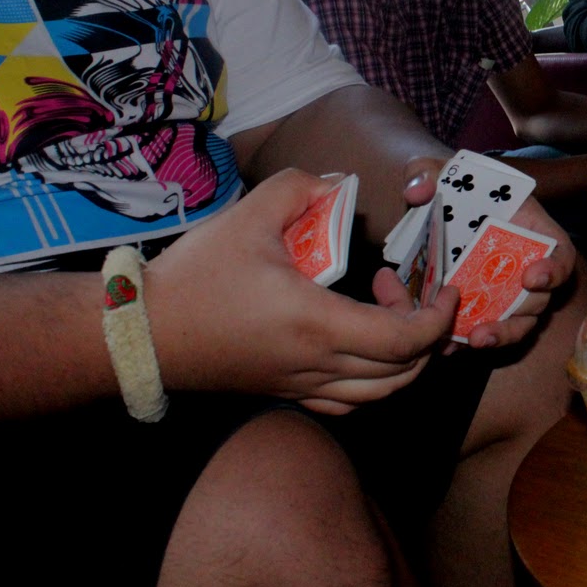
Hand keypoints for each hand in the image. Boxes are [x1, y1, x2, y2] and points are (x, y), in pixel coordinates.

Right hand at [147, 168, 457, 414]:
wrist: (140, 333)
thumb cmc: (194, 277)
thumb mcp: (248, 214)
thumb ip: (299, 187)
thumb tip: (337, 184)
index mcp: (318, 325)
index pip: (406, 342)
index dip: (438, 319)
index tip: (446, 289)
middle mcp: (317, 365)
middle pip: (404, 373)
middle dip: (427, 334)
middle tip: (408, 289)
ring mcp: (301, 386)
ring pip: (380, 395)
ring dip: (403, 360)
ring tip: (386, 312)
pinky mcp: (284, 393)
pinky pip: (348, 402)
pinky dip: (373, 381)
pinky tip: (357, 342)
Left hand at [399, 158, 578, 349]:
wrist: (430, 207)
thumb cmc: (447, 183)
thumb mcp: (435, 168)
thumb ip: (426, 171)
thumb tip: (419, 191)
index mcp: (529, 228)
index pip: (560, 253)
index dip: (554, 270)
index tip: (532, 277)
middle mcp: (524, 264)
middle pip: (540, 298)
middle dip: (520, 315)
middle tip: (492, 323)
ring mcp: (505, 289)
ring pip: (518, 321)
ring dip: (500, 335)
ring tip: (472, 341)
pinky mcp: (481, 306)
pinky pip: (487, 328)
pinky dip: (469, 340)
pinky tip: (448, 346)